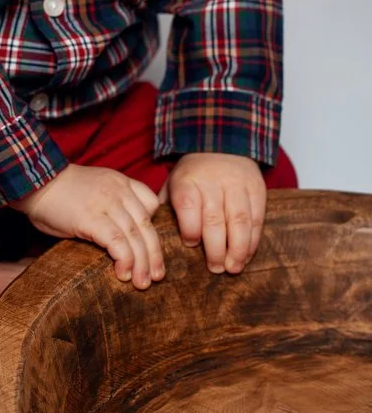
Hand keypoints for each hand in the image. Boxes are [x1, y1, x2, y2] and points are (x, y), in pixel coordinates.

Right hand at [11, 163, 163, 289]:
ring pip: (135, 237)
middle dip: (154, 255)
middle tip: (157, 277)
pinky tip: (123, 273)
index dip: (153, 228)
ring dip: (142, 264)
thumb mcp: (93, 189)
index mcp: (119, 182)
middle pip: (146, 226)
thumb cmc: (58, 192)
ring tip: (142, 283)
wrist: (33, 182)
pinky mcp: (91, 218)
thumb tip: (120, 238)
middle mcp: (118, 191)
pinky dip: (124, 260)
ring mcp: (106, 203)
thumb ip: (110, 206)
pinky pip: (117, 242)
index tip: (150, 249)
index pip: (150, 203)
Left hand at [159, 152, 265, 274]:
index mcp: (187, 180)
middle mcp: (212, 182)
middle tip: (216, 268)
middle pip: (215, 219)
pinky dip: (252, 240)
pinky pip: (257, 218)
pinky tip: (246, 255)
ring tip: (234, 267)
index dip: (190, 229)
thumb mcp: (173, 182)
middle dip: (216, 248)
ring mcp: (237, 185)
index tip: (190, 245)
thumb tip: (156, 236)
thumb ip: (166, 207)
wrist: (222, 144)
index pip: (187, 206)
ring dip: (238, 249)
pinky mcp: (256, 189)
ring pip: (240, 221)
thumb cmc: (193, 175)